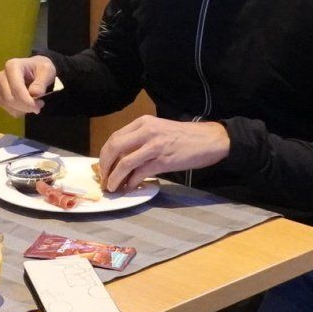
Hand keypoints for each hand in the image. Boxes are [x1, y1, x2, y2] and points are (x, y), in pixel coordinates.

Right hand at [0, 56, 57, 115]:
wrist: (36, 69)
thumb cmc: (41, 68)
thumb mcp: (47, 71)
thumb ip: (41, 82)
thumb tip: (34, 93)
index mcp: (12, 66)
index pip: (16, 89)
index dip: (27, 101)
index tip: (40, 104)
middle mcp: (1, 76)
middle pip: (9, 98)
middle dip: (25, 107)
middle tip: (39, 107)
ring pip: (7, 104)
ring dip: (22, 110)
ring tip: (34, 105)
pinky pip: (6, 107)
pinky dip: (17, 111)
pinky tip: (26, 107)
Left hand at [97, 116, 230, 193]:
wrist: (209, 140)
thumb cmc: (185, 136)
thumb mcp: (159, 130)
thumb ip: (140, 140)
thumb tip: (121, 158)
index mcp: (143, 122)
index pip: (114, 137)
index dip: (104, 155)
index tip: (103, 168)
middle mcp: (146, 132)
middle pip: (114, 148)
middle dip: (105, 166)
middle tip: (104, 179)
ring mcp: (154, 146)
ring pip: (124, 163)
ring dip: (115, 178)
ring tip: (112, 187)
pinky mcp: (163, 161)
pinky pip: (140, 173)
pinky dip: (131, 183)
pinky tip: (129, 188)